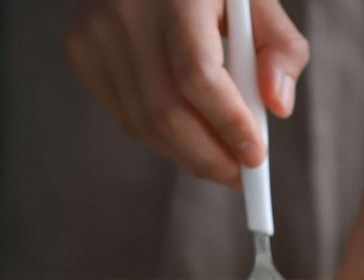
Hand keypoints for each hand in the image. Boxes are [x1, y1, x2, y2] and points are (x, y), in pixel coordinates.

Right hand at [64, 0, 308, 184]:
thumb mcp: (257, 3)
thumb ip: (282, 50)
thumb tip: (279, 107)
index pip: (199, 75)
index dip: (228, 124)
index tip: (255, 158)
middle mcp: (127, 9)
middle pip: (168, 112)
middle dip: (211, 158)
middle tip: (241, 178)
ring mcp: (96, 32)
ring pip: (146, 125)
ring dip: (190, 156)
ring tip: (222, 162)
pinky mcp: (81, 52)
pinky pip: (129, 120)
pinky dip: (165, 142)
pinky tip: (190, 136)